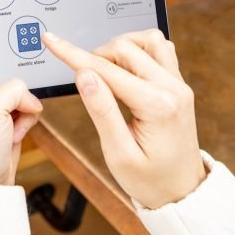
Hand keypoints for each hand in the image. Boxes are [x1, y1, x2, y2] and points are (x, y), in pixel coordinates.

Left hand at [0, 78, 43, 186]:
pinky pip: (27, 114)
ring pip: (23, 100)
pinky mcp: (7, 126)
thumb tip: (32, 99)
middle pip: (13, 86)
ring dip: (23, 116)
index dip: (9, 85)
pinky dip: (27, 125)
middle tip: (8, 120)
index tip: (11, 100)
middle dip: (18, 103)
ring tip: (10, 132)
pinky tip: (14, 137)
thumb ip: (11, 91)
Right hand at [42, 30, 205, 209]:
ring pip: (148, 40)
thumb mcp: (118, 154)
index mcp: (157, 106)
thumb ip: (101, 111)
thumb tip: (83, 75)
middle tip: (81, 77)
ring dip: (121, 47)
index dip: (73, 54)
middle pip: (126, 48)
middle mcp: (173, 89)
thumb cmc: (150, 180)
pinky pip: (161, 51)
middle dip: (96, 55)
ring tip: (104, 70)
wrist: (183, 193)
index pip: (106, 70)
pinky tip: (125, 67)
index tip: (52, 41)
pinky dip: (139, 50)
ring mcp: (179, 85)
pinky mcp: (179, 86)